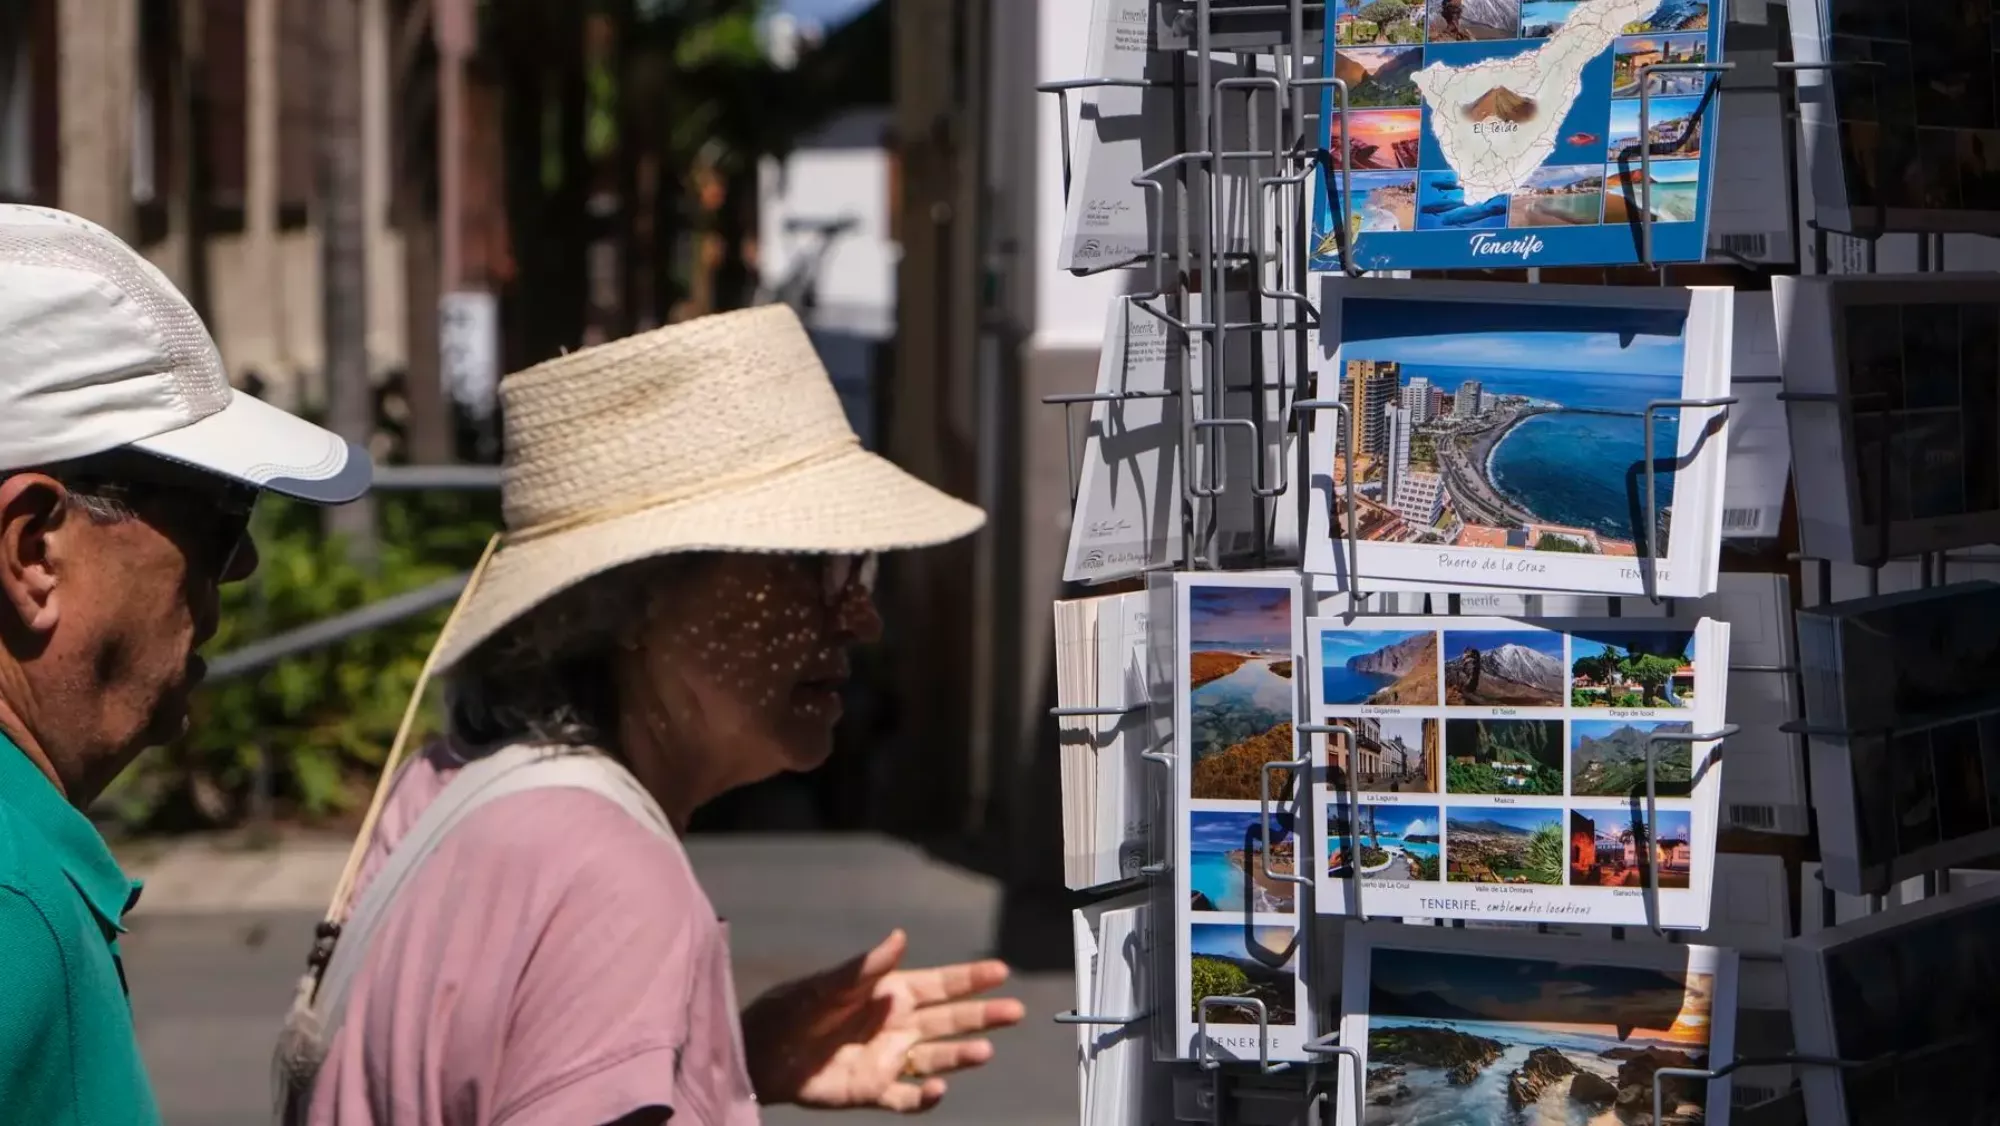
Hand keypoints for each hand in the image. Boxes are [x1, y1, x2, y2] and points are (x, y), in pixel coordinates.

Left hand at [738, 929, 1025, 1112]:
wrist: (759, 1053)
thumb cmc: (791, 1009)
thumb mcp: (826, 985)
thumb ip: (865, 967)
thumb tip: (901, 936)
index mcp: (890, 993)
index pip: (940, 984)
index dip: (969, 978)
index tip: (1001, 971)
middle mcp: (897, 1025)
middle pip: (950, 1020)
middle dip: (983, 1015)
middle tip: (1015, 1012)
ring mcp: (888, 1059)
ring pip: (937, 1058)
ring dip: (962, 1056)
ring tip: (984, 1051)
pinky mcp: (873, 1091)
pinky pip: (907, 1098)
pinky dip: (925, 1097)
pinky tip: (936, 1089)